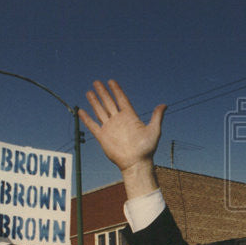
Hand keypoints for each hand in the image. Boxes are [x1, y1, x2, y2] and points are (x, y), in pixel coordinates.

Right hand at [79, 80, 166, 195]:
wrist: (136, 163)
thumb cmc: (147, 149)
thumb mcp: (154, 130)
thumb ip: (157, 116)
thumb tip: (164, 105)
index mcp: (130, 117)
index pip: (121, 99)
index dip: (116, 90)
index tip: (111, 81)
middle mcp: (119, 120)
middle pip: (109, 102)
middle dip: (103, 92)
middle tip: (96, 82)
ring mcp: (110, 128)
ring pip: (100, 111)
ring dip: (94, 102)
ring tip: (89, 92)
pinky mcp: (102, 137)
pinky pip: (92, 125)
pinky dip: (86, 118)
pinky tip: (81, 111)